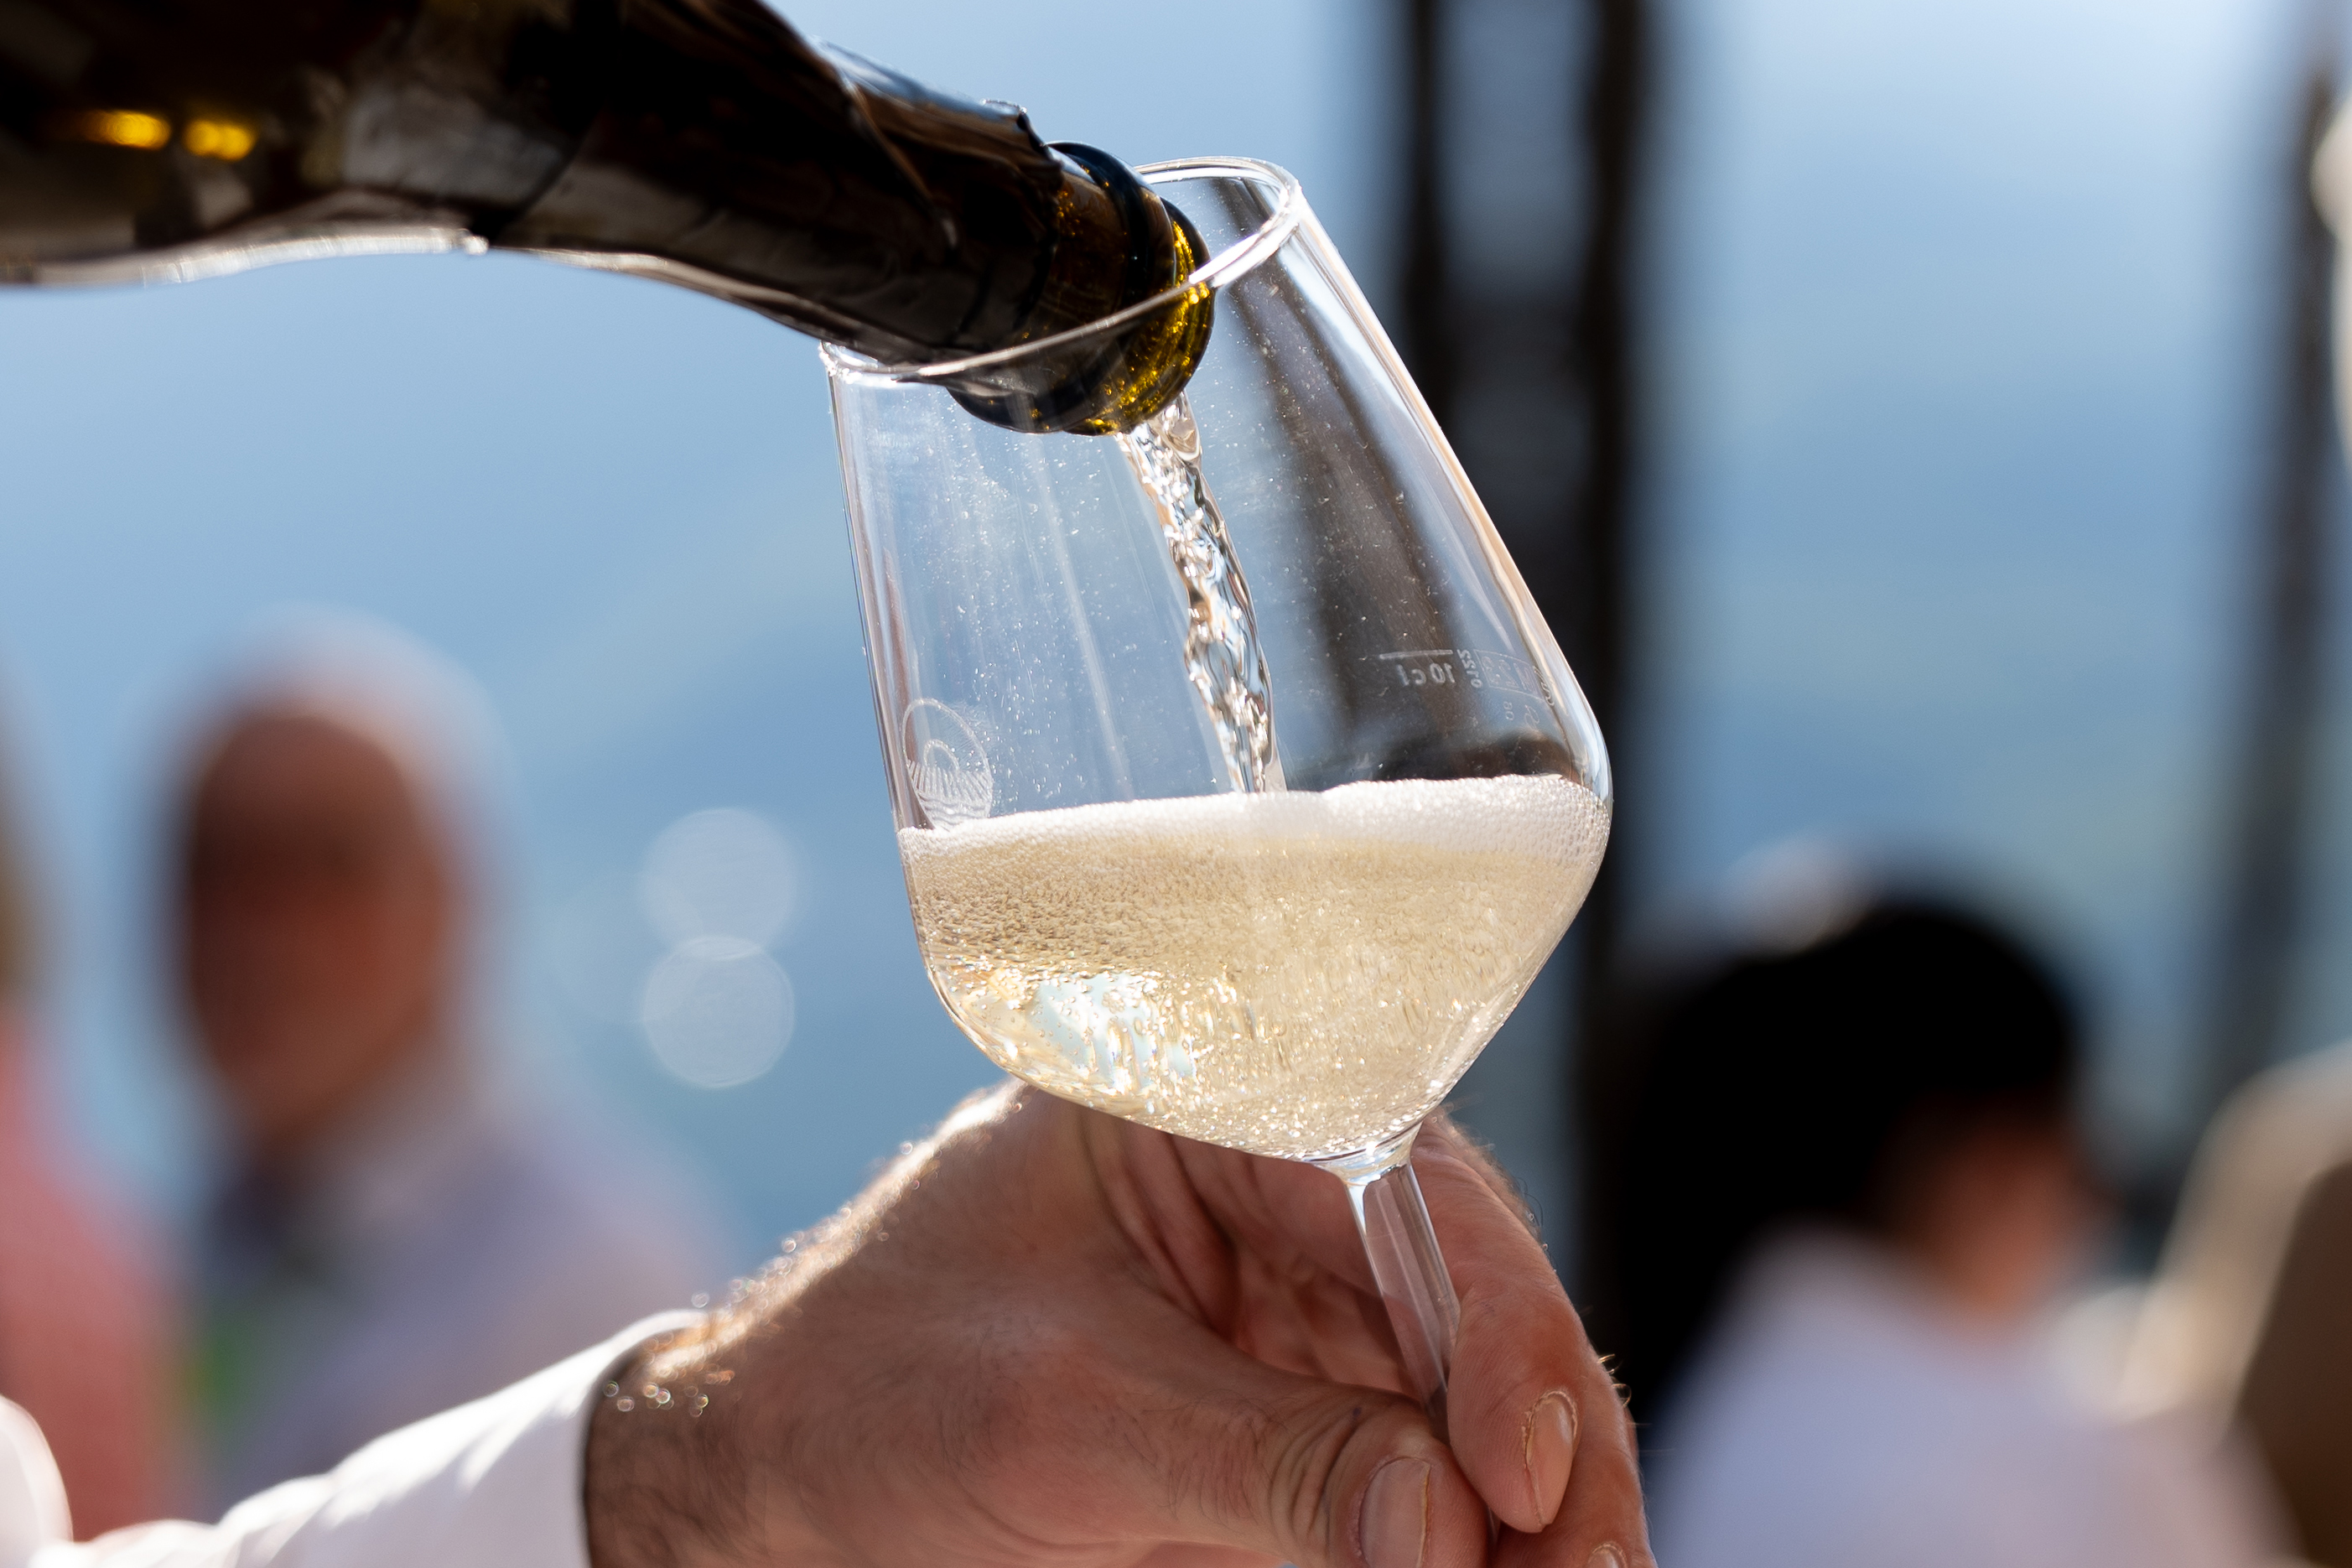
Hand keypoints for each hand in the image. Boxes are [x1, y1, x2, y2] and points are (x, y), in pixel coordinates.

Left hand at [585, 1084, 1650, 1567]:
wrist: (754, 1494)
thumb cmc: (862, 1392)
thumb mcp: (1053, 1418)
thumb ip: (1256, 1461)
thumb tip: (1456, 1528)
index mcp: (1204, 1106)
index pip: (1396, 1189)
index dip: (1492, 1323)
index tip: (1523, 1471)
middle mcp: (1270, 1199)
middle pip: (1464, 1306)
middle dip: (1537, 1442)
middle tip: (1581, 1567)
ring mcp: (1286, 1321)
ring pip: (1457, 1409)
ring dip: (1520, 1514)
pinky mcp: (1282, 1428)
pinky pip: (1399, 1486)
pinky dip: (1452, 1549)